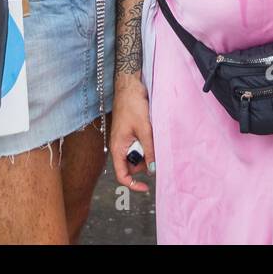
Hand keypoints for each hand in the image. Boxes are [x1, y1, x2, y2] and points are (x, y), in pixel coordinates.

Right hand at [110, 77, 154, 193]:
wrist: (130, 86)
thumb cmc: (133, 105)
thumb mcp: (144, 129)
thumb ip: (149, 149)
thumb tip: (153, 169)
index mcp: (118, 148)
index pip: (122, 175)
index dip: (133, 184)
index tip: (147, 187)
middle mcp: (119, 146)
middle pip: (131, 166)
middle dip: (144, 162)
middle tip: (154, 149)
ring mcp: (124, 140)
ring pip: (137, 155)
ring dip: (146, 151)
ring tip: (153, 136)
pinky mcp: (130, 133)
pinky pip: (138, 145)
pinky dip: (146, 143)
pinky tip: (151, 133)